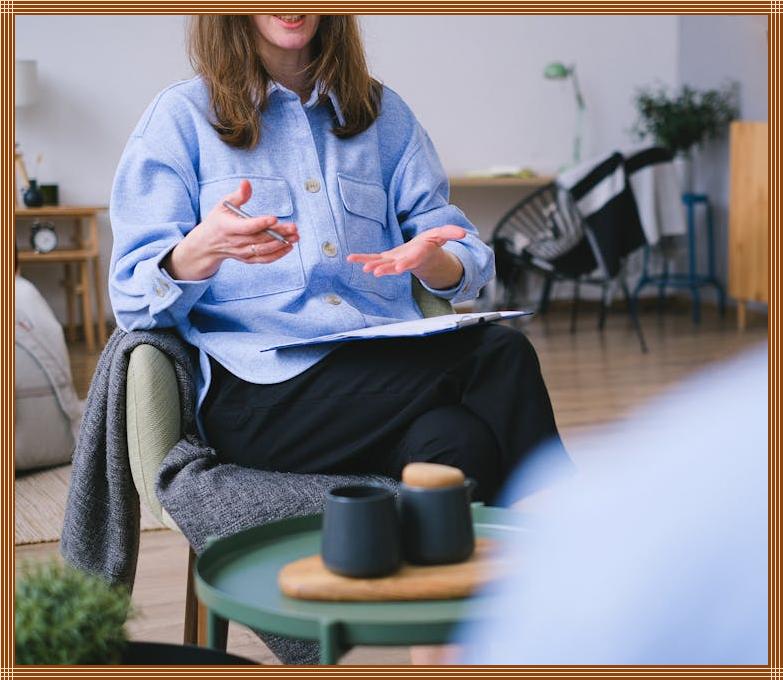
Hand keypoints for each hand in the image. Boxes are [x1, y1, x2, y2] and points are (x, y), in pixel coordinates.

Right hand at [162, 179, 299, 280]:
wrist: (207, 245)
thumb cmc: (217, 221)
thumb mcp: (223, 205)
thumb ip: (238, 195)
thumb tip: (247, 182)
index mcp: (227, 227)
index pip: (246, 227)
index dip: (260, 223)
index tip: (274, 218)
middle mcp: (235, 242)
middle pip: (259, 238)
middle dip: (278, 233)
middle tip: (293, 227)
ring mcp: (241, 252)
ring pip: (263, 250)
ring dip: (281, 244)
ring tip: (295, 236)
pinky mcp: (247, 259)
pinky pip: (263, 259)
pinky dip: (277, 255)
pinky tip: (289, 247)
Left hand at [346, 225, 465, 288]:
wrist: (422, 256)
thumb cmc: (430, 245)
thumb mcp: (441, 235)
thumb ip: (450, 233)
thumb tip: (463, 233)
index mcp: (418, 255)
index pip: (413, 260)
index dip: (407, 263)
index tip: (401, 267)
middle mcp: (404, 261)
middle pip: (395, 266)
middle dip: (386, 269)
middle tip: (376, 272)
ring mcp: (394, 261)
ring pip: (382, 265)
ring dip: (372, 266)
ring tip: (363, 268)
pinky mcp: (386, 259)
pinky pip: (372, 259)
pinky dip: (362, 259)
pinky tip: (350, 258)